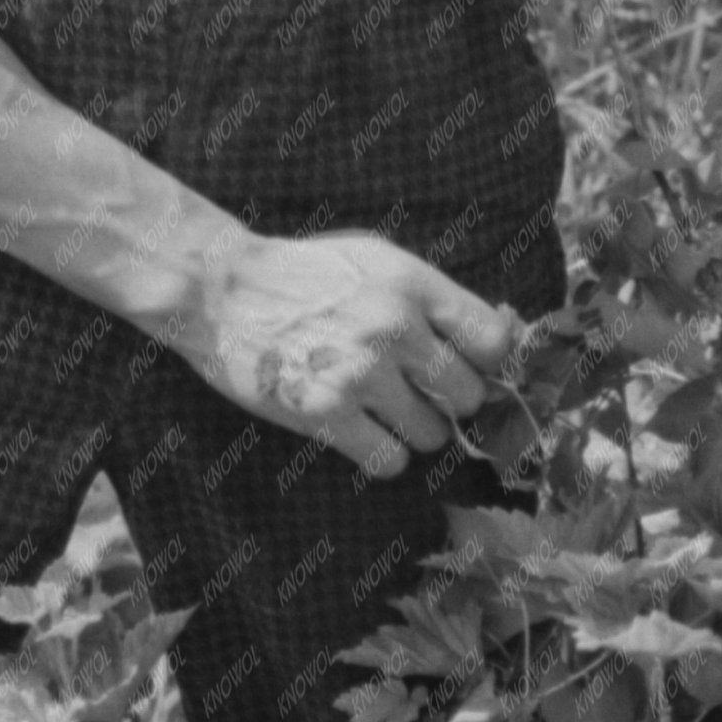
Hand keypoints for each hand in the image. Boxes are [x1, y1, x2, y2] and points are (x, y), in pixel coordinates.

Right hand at [172, 226, 520, 479]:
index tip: (467, 367)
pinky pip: (389, 461)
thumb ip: (432, 296)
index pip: (493, 342)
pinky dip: (383, 455)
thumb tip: (501, 335)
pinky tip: (363, 433)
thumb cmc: (305, 274)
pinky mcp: (325, 412)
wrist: (220, 289)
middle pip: (468, 396)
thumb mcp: (377, 260)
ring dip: (415, 432)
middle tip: (421, 394)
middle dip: (450, 402)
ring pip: (432, 434)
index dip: (487, 363)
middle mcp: (394, 327)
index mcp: (412, 284)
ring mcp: (360, 372)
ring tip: (385, 412)